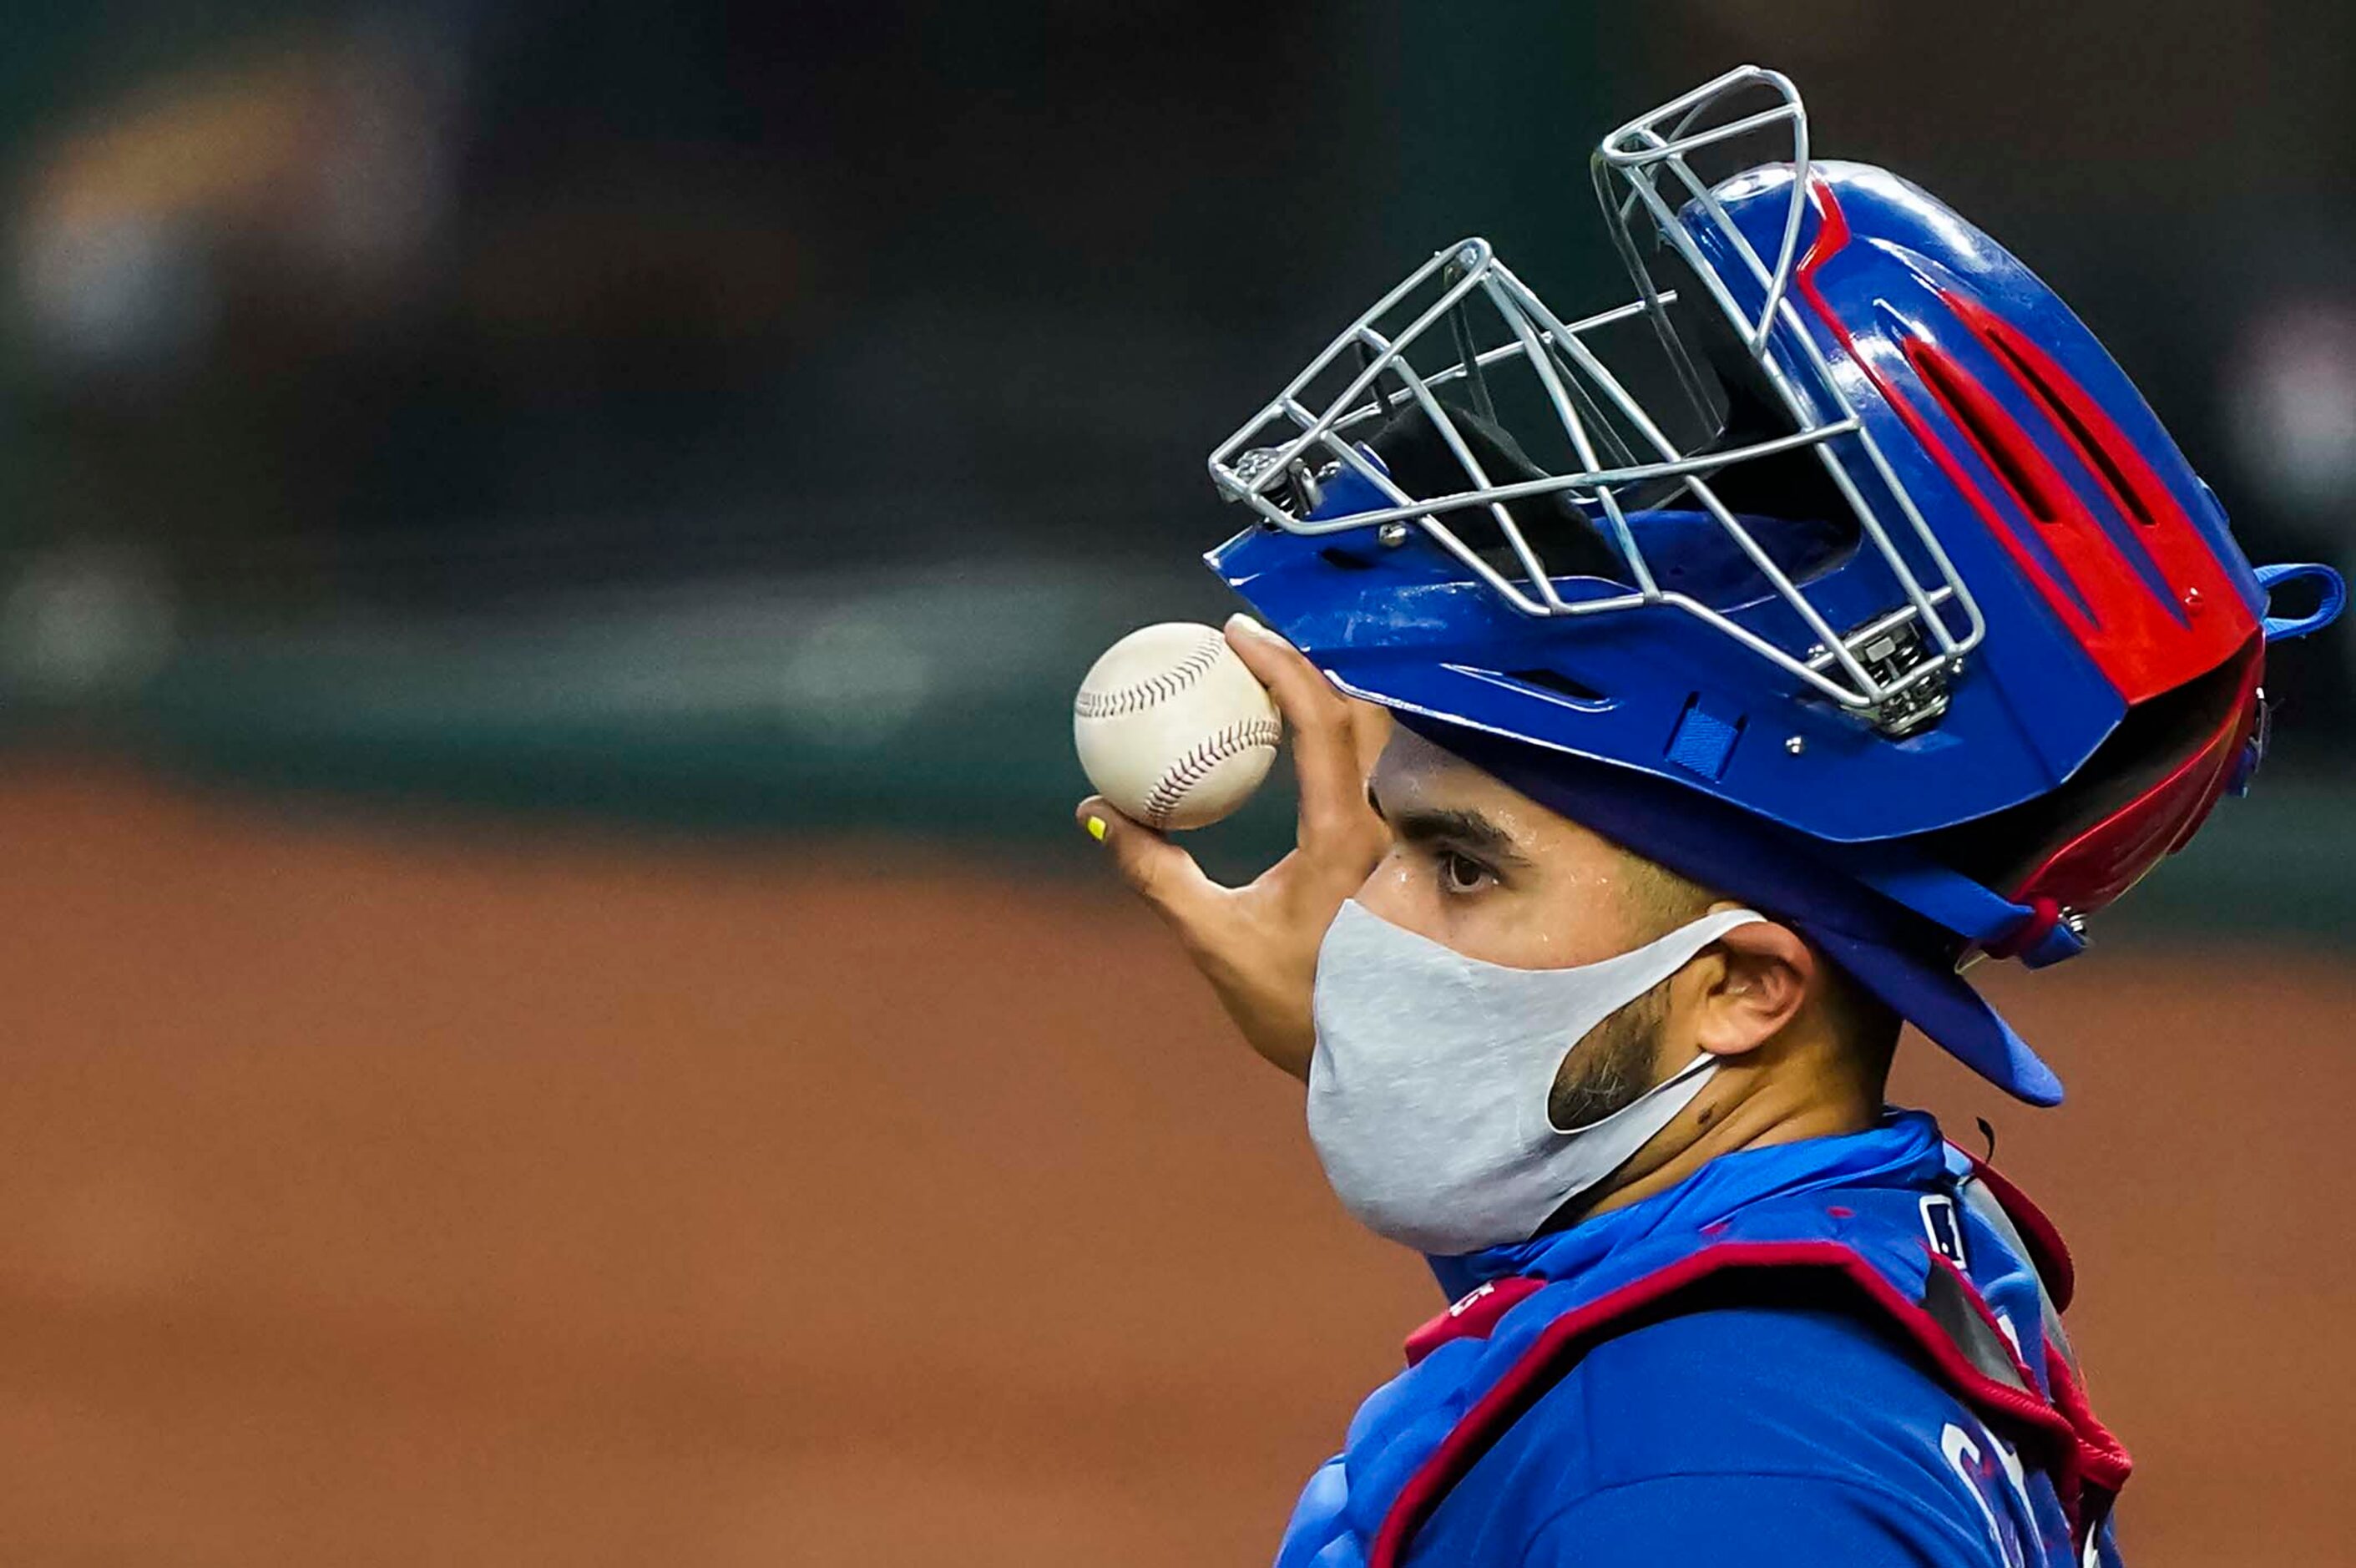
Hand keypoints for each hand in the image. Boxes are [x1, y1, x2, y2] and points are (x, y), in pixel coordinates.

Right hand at [1076, 614, 1391, 1080]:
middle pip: (1357, 715)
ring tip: (1263, 693)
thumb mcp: (1213, 937)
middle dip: (1305, 669)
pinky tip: (1285, 755)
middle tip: (1246, 653)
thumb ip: (1154, 872)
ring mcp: (1395, 843)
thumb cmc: (1300, 1009)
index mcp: (1345, 835)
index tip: (1237, 635)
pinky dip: (1326, 747)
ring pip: (1370, 745)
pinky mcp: (1390, 861)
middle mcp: (1383, 826)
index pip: (1321, 721)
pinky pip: (1362, 779)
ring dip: (1321, 707)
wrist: (1378, 1065)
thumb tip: (1097, 815)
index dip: (1281, 664)